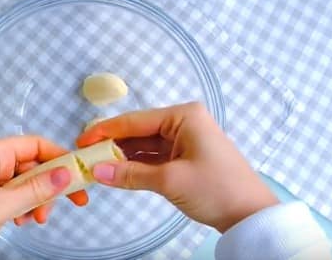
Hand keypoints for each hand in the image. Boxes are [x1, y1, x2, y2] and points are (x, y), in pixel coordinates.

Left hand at [0, 136, 88, 253]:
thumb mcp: (2, 206)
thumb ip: (37, 189)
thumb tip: (66, 174)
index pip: (37, 144)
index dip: (61, 158)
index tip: (79, 175)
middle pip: (34, 164)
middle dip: (49, 186)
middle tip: (70, 203)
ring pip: (25, 181)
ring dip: (36, 200)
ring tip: (34, 219)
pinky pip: (12, 193)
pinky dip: (22, 206)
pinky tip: (20, 221)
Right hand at [76, 102, 277, 231]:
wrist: (251, 215)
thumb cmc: (218, 189)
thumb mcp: (170, 181)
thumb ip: (131, 174)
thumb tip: (97, 171)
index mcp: (183, 116)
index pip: (135, 120)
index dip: (105, 131)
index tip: (81, 141)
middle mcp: (184, 122)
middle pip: (138, 131)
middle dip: (112, 145)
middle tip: (84, 157)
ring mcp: (186, 140)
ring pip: (144, 145)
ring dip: (123, 157)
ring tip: (96, 166)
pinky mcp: (186, 157)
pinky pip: (154, 157)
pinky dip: (137, 165)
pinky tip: (118, 172)